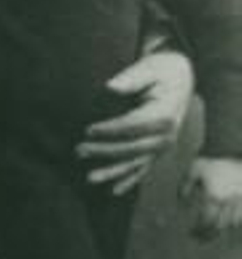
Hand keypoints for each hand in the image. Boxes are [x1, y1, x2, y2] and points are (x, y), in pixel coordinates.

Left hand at [79, 48, 194, 193]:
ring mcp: (163, 146)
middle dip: (105, 151)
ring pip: (136, 164)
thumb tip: (110, 88)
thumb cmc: (160, 69)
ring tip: (90, 178)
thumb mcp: (149, 68)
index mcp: (164, 116)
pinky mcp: (158, 150)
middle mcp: (166, 136)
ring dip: (112, 172)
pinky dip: (129, 180)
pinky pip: (143, 169)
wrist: (180, 77)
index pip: (133, 126)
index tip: (87, 130)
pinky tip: (114, 191)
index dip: (110, 130)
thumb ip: (131, 78)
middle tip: (78, 150)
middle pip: (132, 148)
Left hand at [182, 156, 241, 239]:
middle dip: (208, 235)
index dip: (199, 231)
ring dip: (221, 229)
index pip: (206, 222)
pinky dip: (233, 222)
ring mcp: (239, 202)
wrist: (231, 151)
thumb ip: (185, 188)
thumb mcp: (193, 171)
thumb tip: (180, 204)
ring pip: (232, 224)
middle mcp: (228, 202)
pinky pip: (240, 217)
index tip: (191, 234)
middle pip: (219, 227)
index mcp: (213, 197)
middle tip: (199, 238)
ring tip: (210, 231)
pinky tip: (224, 222)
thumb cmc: (211, 162)